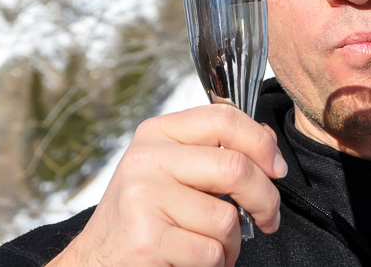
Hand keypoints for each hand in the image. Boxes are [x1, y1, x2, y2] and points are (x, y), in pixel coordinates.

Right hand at [48, 104, 287, 265]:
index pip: (224, 117)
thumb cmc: (143, 214)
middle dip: (265, 199)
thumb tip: (266, 139)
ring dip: (232, 243)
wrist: (95, 260)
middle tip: (268, 218)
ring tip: (213, 246)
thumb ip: (213, 150)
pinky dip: (215, 264)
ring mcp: (143, 197)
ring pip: (226, 219)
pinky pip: (211, 252)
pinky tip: (194, 260)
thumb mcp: (171, 168)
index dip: (261, 143)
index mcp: (157, 133)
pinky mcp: (146, 239)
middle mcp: (147, 158)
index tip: (276, 170)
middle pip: (235, 167)